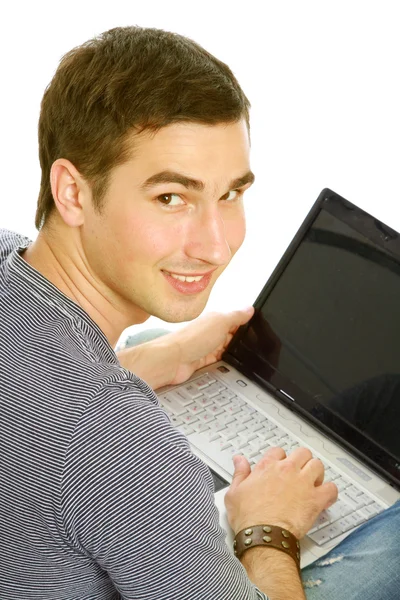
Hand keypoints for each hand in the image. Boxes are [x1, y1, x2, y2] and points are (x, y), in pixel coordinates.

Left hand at [116, 307, 253, 389]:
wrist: (172, 360)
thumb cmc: (192, 339)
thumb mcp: (220, 322)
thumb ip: (236, 316)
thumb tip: (250, 308)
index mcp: (215, 320)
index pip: (235, 321)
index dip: (246, 326)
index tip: (259, 331)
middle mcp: (211, 333)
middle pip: (232, 337)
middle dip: (241, 342)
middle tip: (253, 348)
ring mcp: (207, 348)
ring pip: (227, 351)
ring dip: (233, 354)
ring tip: (243, 359)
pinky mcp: (203, 362)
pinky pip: (219, 362)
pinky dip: (225, 364)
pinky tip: (231, 366)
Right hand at [224, 447, 337, 539]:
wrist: (263, 536)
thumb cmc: (248, 518)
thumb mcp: (234, 492)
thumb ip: (239, 473)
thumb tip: (239, 460)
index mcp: (267, 467)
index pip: (278, 451)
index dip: (280, 459)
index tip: (280, 467)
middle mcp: (287, 470)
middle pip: (302, 453)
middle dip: (302, 461)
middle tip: (299, 472)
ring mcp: (303, 483)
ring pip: (318, 465)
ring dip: (317, 473)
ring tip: (313, 482)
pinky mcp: (315, 499)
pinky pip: (331, 488)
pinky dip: (330, 492)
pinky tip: (325, 497)